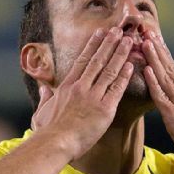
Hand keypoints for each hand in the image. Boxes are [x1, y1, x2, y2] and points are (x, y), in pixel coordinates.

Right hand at [31, 27, 135, 159]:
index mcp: (67, 86)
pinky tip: (131, 65)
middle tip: (118, 30)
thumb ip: (45, 97)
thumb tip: (42, 88)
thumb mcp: (42, 110)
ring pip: (109, 70)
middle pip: (97, 60)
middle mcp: (81, 87)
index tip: (100, 34)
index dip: (92, 45)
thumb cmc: (48, 131)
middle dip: (109, 43)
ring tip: (128, 41)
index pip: (82, 61)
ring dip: (120, 54)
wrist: (56, 143)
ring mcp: (93, 97)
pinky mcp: (105, 109)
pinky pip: (117, 89)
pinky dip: (124, 76)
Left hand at [141, 34, 173, 173]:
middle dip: (158, 50)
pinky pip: (163, 97)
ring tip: (144, 42)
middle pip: (170, 69)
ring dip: (154, 59)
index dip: (165, 56)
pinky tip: (147, 70)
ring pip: (165, 78)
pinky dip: (154, 82)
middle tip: (147, 31)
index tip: (156, 41)